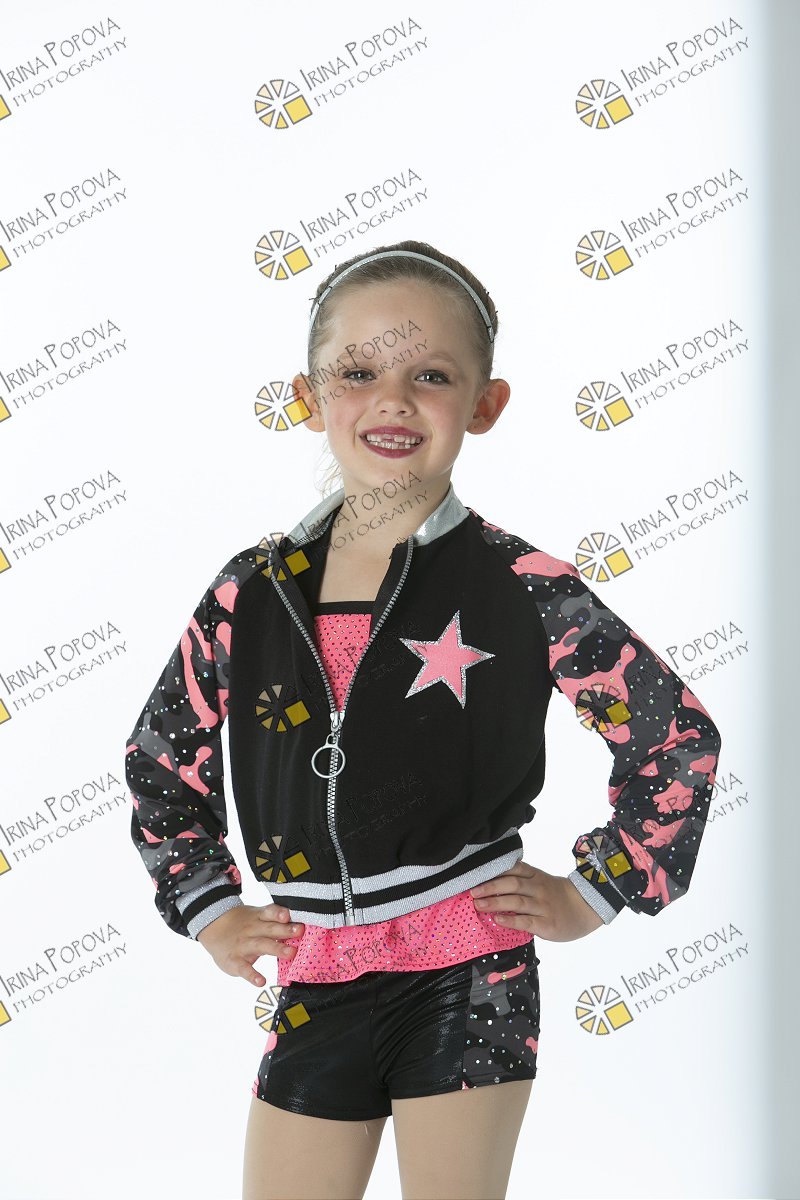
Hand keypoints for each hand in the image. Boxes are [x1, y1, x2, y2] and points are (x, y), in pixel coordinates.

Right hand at [196, 903, 304, 986]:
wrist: (213, 927)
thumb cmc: (243, 923)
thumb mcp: (256, 916)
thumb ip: (275, 920)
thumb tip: (300, 926)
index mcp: (258, 917)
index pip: (270, 912)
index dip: (279, 913)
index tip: (289, 915)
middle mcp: (252, 930)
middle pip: (270, 929)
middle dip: (286, 930)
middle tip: (300, 931)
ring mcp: (243, 945)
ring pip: (261, 946)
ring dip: (276, 949)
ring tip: (290, 953)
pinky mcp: (235, 961)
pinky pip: (244, 969)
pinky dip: (252, 976)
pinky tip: (261, 981)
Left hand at [469, 860, 604, 942]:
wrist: (585, 908)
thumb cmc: (556, 895)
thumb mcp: (540, 880)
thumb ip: (520, 879)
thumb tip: (489, 881)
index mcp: (535, 875)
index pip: (514, 868)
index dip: (494, 870)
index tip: (476, 874)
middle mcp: (537, 888)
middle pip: (512, 884)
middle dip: (490, 887)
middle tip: (472, 891)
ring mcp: (542, 906)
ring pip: (516, 901)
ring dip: (495, 902)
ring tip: (479, 905)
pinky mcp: (546, 923)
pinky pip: (526, 921)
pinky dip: (511, 920)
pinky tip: (498, 920)